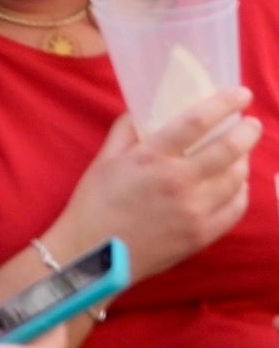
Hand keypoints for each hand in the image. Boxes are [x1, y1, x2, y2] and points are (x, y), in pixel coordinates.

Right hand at [51, 87, 258, 280]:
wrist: (96, 253)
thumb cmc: (95, 201)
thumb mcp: (105, 159)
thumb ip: (127, 131)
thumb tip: (145, 109)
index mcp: (151, 158)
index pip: (196, 122)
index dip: (222, 104)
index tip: (240, 94)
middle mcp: (179, 182)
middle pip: (227, 151)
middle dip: (246, 133)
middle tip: (252, 123)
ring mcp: (195, 211)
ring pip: (236, 180)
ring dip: (244, 161)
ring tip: (242, 153)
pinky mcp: (203, 234)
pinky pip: (235, 208)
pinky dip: (241, 192)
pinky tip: (237, 184)